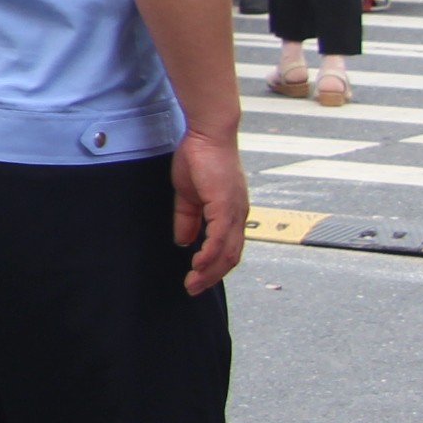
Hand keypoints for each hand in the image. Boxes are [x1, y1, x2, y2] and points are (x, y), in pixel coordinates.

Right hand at [170, 130, 247, 294]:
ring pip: (228, 252)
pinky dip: (210, 255)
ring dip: (210, 271)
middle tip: (193, 288)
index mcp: (230, 212)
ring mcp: (234, 211)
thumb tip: (184, 241)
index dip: (213, 266)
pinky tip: (198, 264)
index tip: (195, 279)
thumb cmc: (200, 157)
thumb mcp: (188, 194)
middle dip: (211, 277)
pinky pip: (220, 237)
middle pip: (231, 256)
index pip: (227, 248)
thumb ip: (187, 218)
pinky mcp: (225, 205)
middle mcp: (238, 215)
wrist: (208, 134)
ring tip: (193, 283)